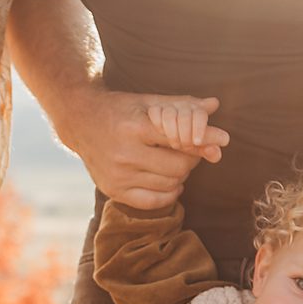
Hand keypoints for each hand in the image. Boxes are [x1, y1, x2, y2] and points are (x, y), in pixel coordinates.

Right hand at [53, 90, 228, 209]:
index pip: (180, 139)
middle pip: (178, 167)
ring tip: (176, 163)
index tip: (222, 140)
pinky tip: (169, 183)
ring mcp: (117, 175)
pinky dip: (168, 194)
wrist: (80, 120)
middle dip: (191, 158)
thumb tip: (215, 106)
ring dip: (180, 176)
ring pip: (169, 185)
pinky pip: (153, 201)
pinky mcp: (112, 190)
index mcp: (134, 127)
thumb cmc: (121, 109)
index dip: (204, 140)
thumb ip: (182, 106)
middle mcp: (124, 153)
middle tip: (190, 150)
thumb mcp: (149, 102)